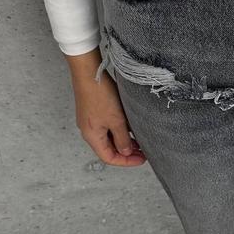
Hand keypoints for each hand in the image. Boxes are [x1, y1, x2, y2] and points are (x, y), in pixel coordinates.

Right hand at [65, 47, 146, 166]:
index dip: (126, 162)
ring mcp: (91, 121)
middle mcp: (89, 131)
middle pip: (109, 149)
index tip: (142, 159)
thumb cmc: (100, 95)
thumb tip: (126, 152)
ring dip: (124, 141)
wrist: (89, 72)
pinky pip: (108, 127)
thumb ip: (122, 138)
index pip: (109, 158)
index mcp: (92, 137)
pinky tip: (132, 127)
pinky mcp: (94, 112)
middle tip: (143, 152)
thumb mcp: (116, 120)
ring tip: (140, 141)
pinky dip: (120, 130)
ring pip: (109, 138)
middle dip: (126, 152)